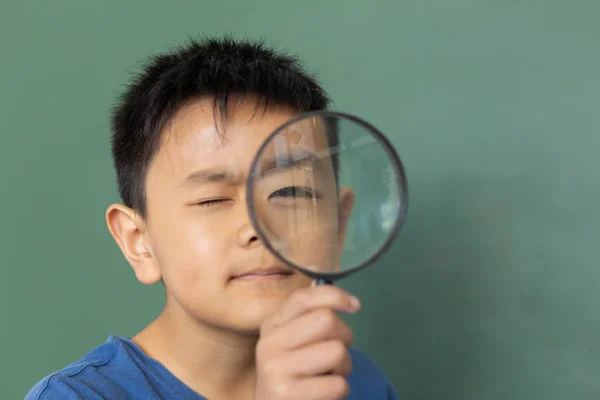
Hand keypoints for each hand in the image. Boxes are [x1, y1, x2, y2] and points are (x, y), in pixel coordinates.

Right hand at [254, 285, 360, 399]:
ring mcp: (276, 369)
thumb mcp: (293, 342)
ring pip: (337, 351)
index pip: (304, 298)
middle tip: (337, 352)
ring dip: (344, 366)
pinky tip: (324, 393)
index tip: (355, 306)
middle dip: (344, 335)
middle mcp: (269, 344)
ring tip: (329, 374)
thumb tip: (350, 302)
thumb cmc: (294, 373)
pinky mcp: (287, 394)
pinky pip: (338, 384)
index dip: (335, 296)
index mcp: (271, 325)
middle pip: (326, 320)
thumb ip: (311, 318)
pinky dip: (340, 390)